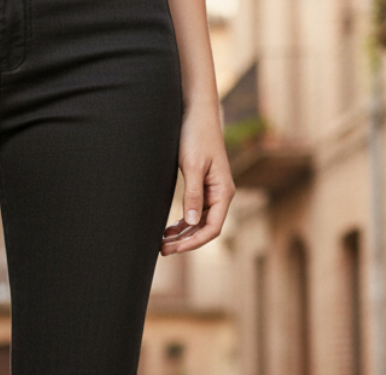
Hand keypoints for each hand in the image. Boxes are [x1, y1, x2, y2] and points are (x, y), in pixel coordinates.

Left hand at [161, 103, 235, 256]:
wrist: (196, 113)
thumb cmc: (196, 135)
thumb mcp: (193, 166)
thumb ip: (193, 194)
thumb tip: (191, 222)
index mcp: (223, 191)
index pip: (212, 228)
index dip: (194, 242)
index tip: (175, 249)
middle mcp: (220, 195)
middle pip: (204, 229)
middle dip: (184, 242)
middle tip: (161, 250)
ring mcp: (211, 193)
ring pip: (197, 223)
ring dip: (181, 235)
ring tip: (161, 244)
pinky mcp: (201, 188)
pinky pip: (193, 213)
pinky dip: (181, 224)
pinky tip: (168, 230)